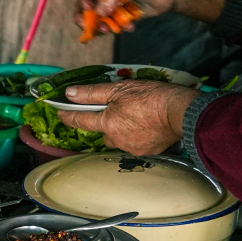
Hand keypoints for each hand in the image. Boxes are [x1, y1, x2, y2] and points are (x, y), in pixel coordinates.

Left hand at [54, 80, 196, 155]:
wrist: (181, 112)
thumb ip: (92, 93)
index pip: (81, 121)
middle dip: (104, 122)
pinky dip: (135, 135)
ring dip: (120, 130)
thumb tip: (70, 94)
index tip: (60, 113)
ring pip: (118, 139)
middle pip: (102, 132)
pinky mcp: (146, 152)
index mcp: (107, 123)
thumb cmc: (152, 98)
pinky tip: (145, 125)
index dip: (68, 116)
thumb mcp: (119, 88)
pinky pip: (134, 143)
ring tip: (134, 116)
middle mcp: (116, 139)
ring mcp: (131, 147)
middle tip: (115, 110)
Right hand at [79, 0, 229, 33]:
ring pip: (102, 18)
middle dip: (89, 17)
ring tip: (109, 30)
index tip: (87, 8)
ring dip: (103, 25)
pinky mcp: (126, 14)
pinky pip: (116, 24)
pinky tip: (129, 27)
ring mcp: (116, 3)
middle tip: (88, 27)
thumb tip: (98, 12)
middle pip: (90, 5)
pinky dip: (120, 27)